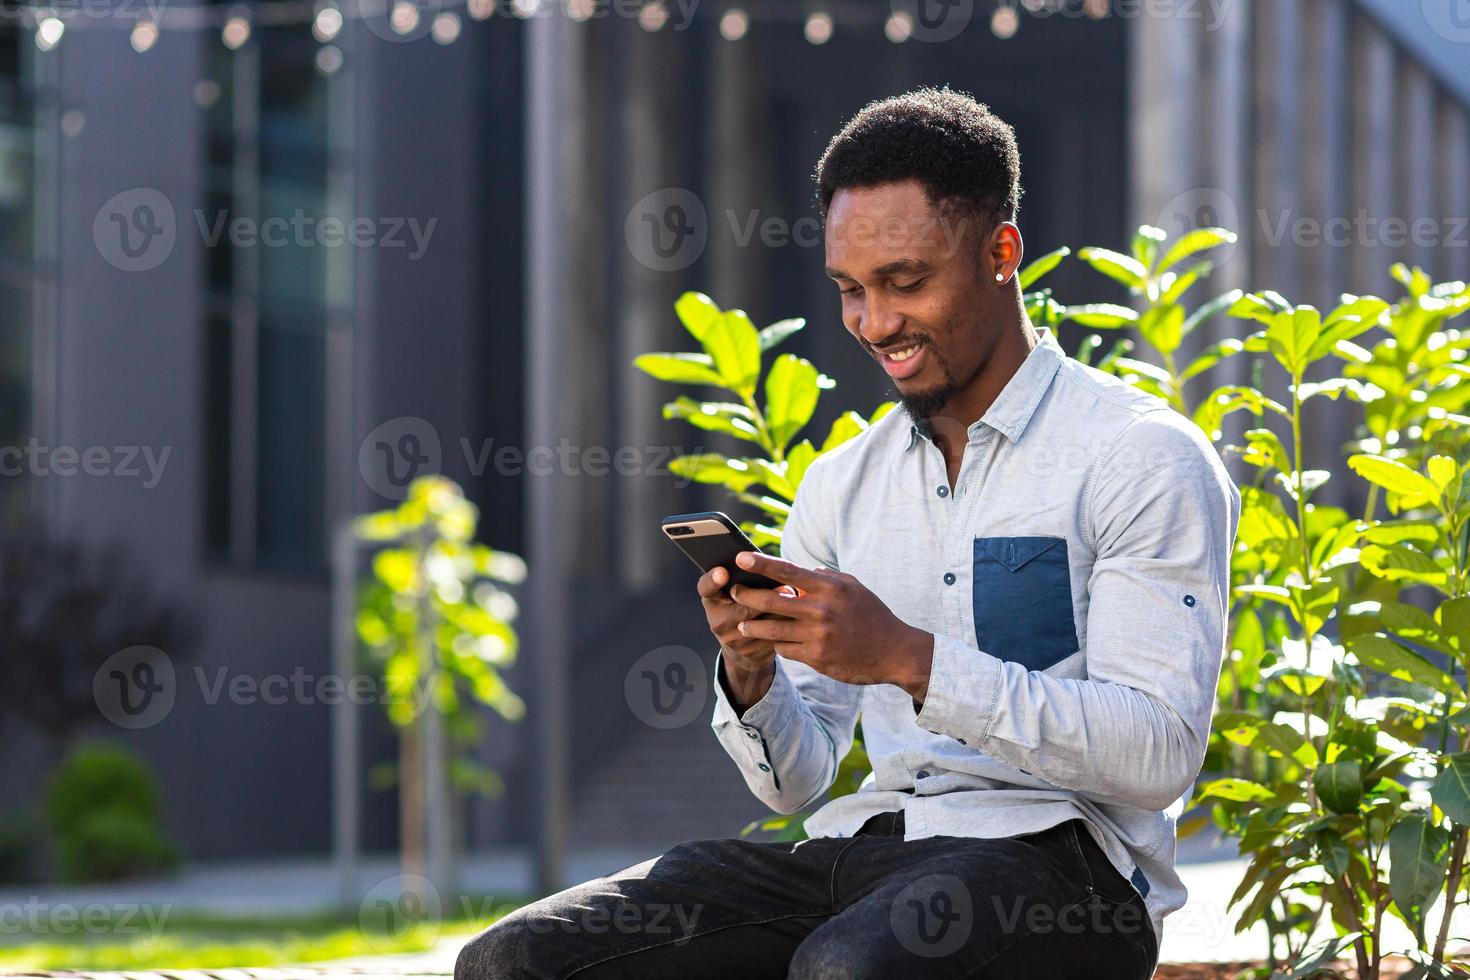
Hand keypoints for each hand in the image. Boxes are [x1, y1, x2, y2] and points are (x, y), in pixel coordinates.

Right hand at [696, 565, 798, 674]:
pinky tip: (797, 617)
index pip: (706, 587)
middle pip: (744, 606)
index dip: (713, 580)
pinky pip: (774, 637)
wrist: (741, 649)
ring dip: (783, 610)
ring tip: (795, 599)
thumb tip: (764, 564)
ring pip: (763, 622)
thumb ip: (741, 579)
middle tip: (785, 587)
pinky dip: (787, 625)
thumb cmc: (739, 608)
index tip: (723, 572)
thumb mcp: (731, 594)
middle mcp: (718, 621)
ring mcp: (733, 639)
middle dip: (767, 597)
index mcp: (712, 600)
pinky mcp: (751, 652)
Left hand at [728, 551, 933, 698]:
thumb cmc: (872, 615)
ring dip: (752, 626)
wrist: (893, 651)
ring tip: (742, 624)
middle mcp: (821, 610)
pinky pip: (785, 649)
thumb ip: (828, 577)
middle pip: (771, 601)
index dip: (761, 564)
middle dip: (746, 595)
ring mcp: (817, 636)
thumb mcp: (854, 587)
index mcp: (829, 588)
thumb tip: (807, 570)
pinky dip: (776, 644)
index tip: (740, 557)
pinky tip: (772, 642)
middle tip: (733, 592)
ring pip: (772, 630)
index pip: (788, 571)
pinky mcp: (816, 658)